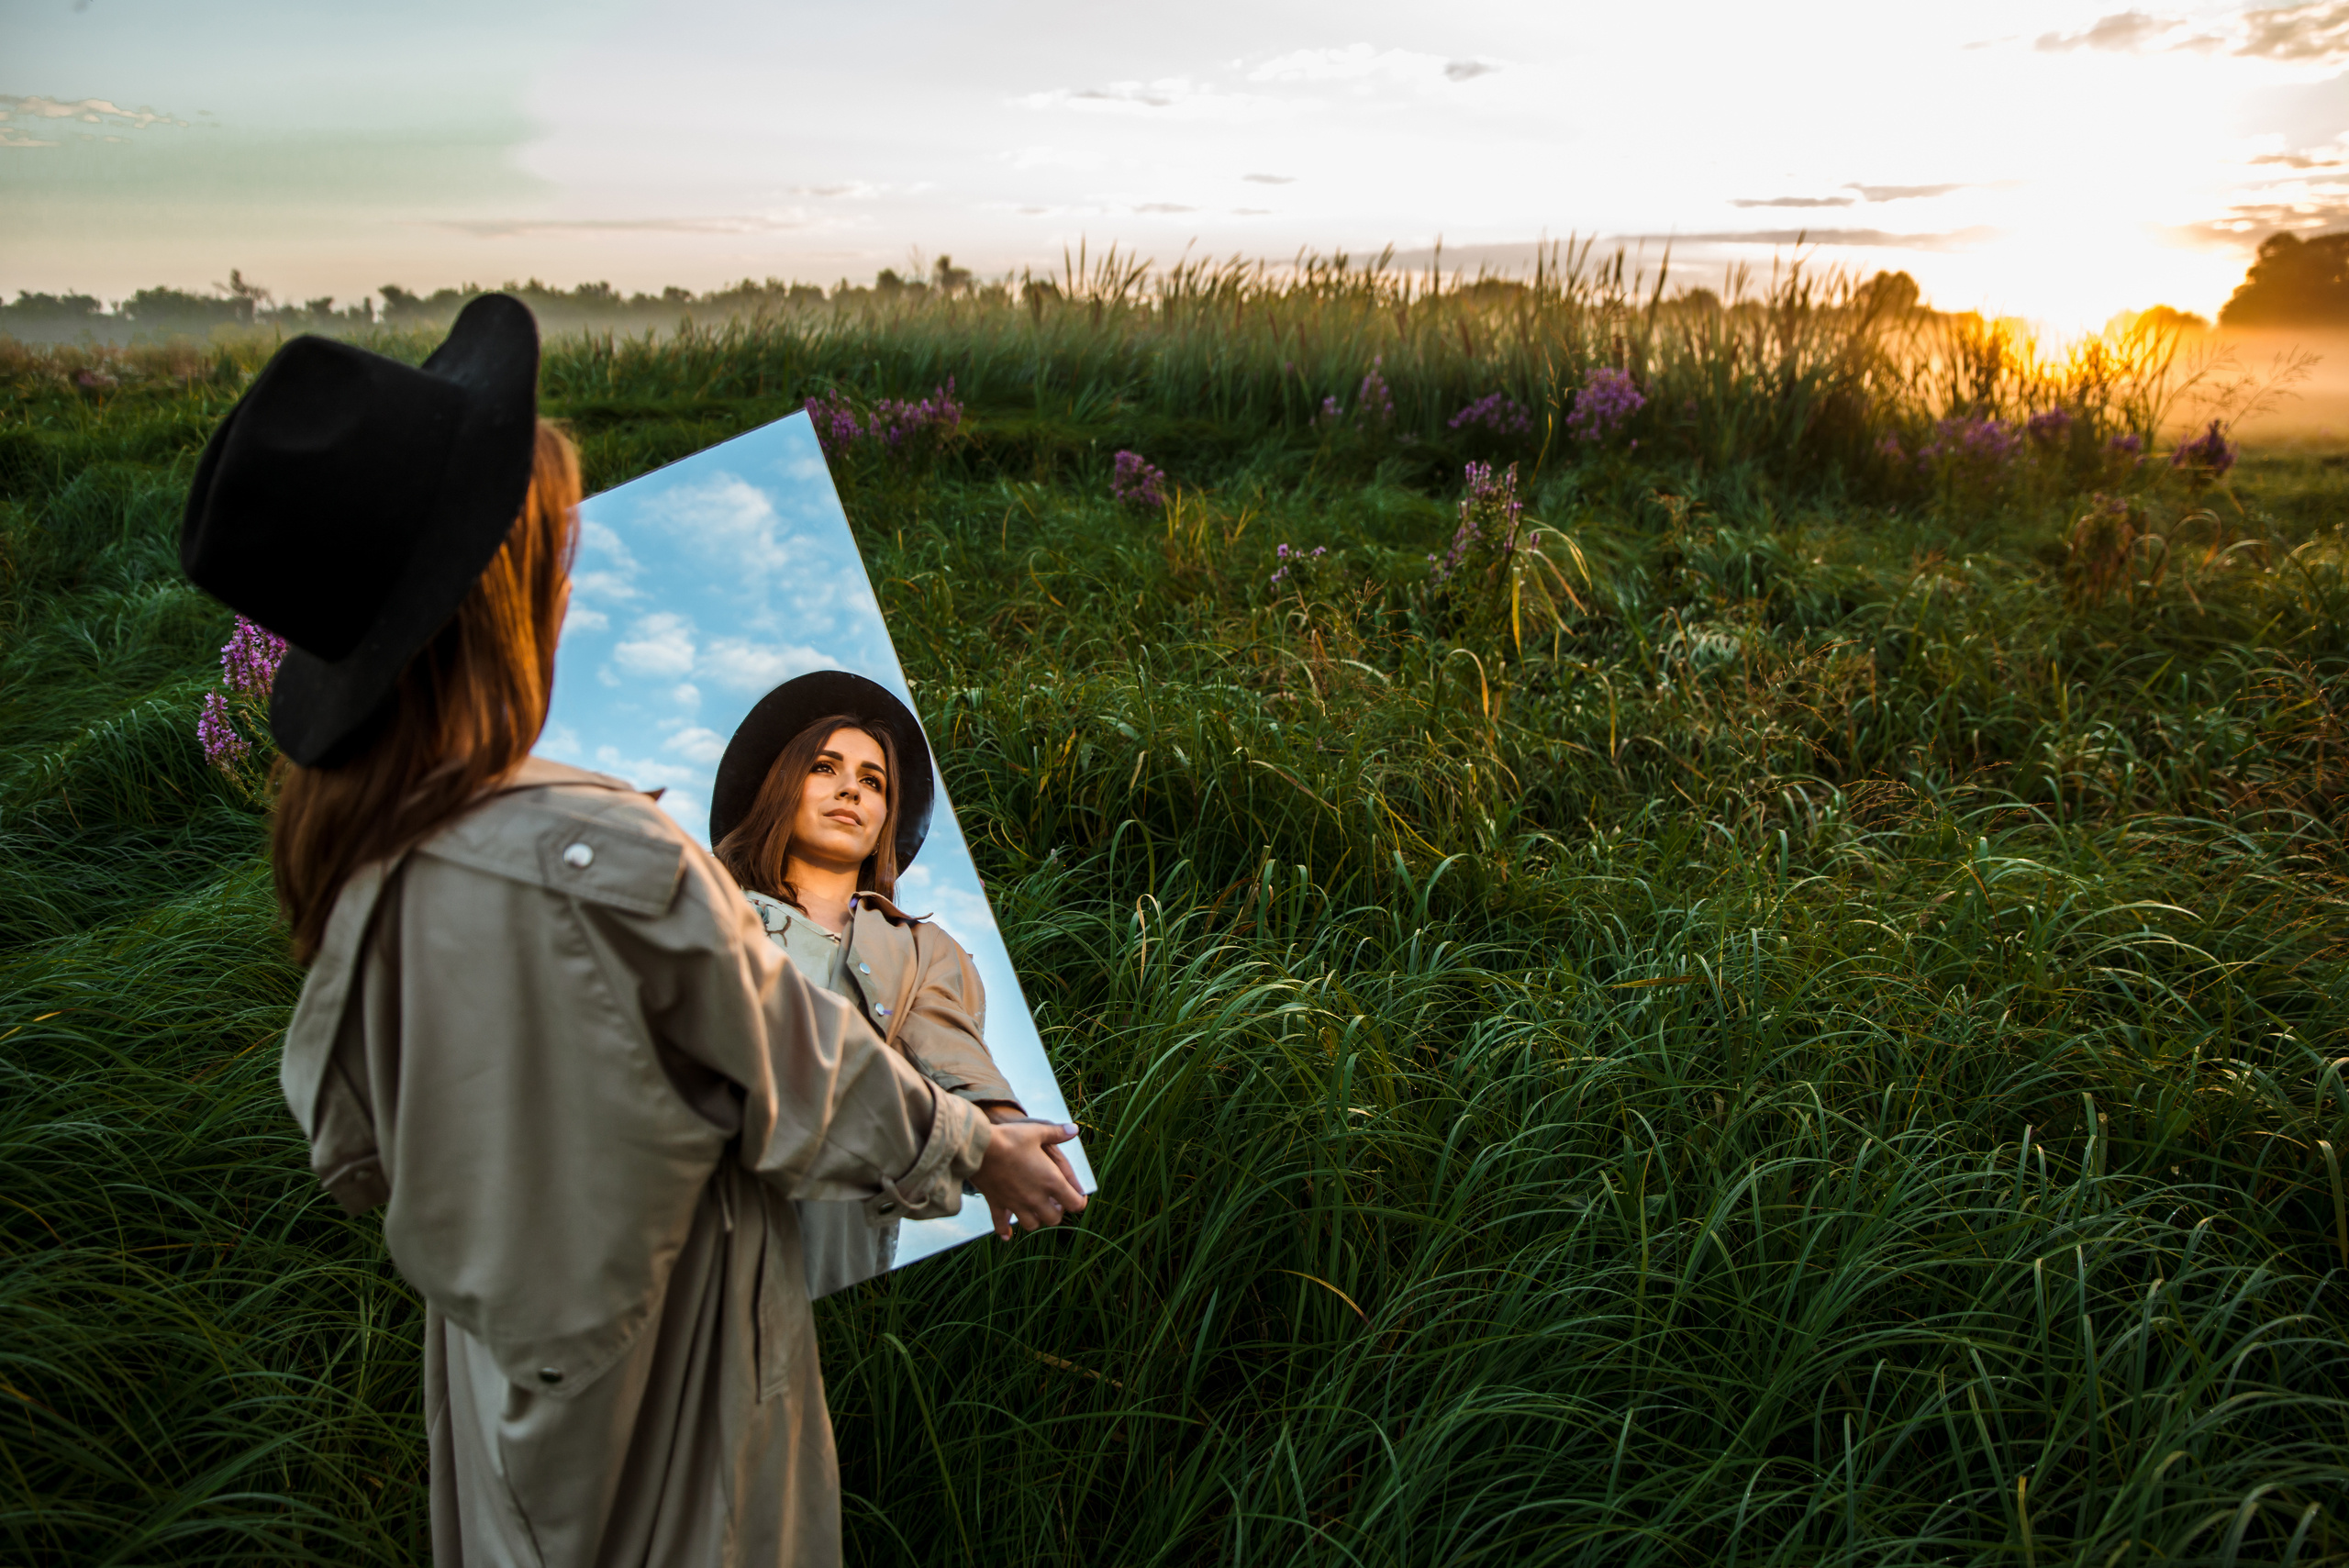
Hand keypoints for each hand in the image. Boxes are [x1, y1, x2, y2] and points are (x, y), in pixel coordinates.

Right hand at [972, 1119, 1087, 1239]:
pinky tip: (1007, 1234)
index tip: (1078, 1196)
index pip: (1075, 1203)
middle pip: (1053, 1219)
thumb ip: (1057, 1133)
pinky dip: (1004, 1230)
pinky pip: (1001, 1224)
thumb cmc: (1010, 1138)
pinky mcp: (998, 1204)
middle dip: (1057, 1212)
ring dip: (1036, 1219)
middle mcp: (1036, 1197)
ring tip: (1035, 1210)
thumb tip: (1074, 1129)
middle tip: (1056, 1201)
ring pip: (1031, 1224)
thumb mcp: (1037, 1131)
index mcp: (1051, 1181)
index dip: (1080, 1201)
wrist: (979, 1147)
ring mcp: (1016, 1204)